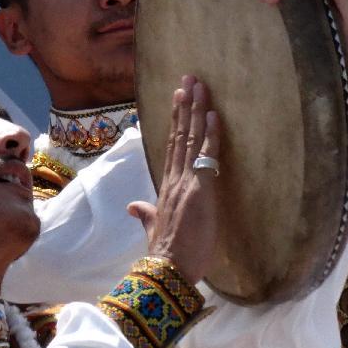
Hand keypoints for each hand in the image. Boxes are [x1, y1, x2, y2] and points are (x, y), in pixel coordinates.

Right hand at [127, 76, 219, 284]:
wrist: (169, 268)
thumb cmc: (165, 253)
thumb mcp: (153, 228)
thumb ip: (145, 214)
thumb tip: (134, 206)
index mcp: (166, 187)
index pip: (172, 146)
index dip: (176, 120)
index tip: (178, 97)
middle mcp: (174, 178)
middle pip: (180, 134)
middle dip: (185, 105)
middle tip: (189, 79)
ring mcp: (186, 181)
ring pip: (191, 138)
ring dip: (196, 110)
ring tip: (199, 85)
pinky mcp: (201, 189)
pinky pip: (207, 156)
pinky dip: (211, 134)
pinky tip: (214, 115)